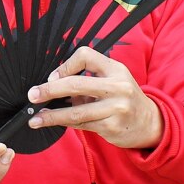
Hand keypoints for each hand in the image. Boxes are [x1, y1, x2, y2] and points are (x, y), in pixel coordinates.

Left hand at [26, 46, 162, 148]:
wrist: (150, 123)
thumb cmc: (124, 98)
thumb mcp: (113, 79)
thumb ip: (88, 79)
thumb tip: (53, 83)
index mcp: (115, 69)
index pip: (86, 56)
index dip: (66, 65)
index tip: (52, 77)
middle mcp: (117, 87)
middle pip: (75, 84)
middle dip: (49, 90)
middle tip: (33, 95)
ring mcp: (116, 108)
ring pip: (75, 112)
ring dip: (51, 115)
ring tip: (34, 119)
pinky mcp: (112, 127)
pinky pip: (81, 124)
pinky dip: (64, 123)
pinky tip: (51, 123)